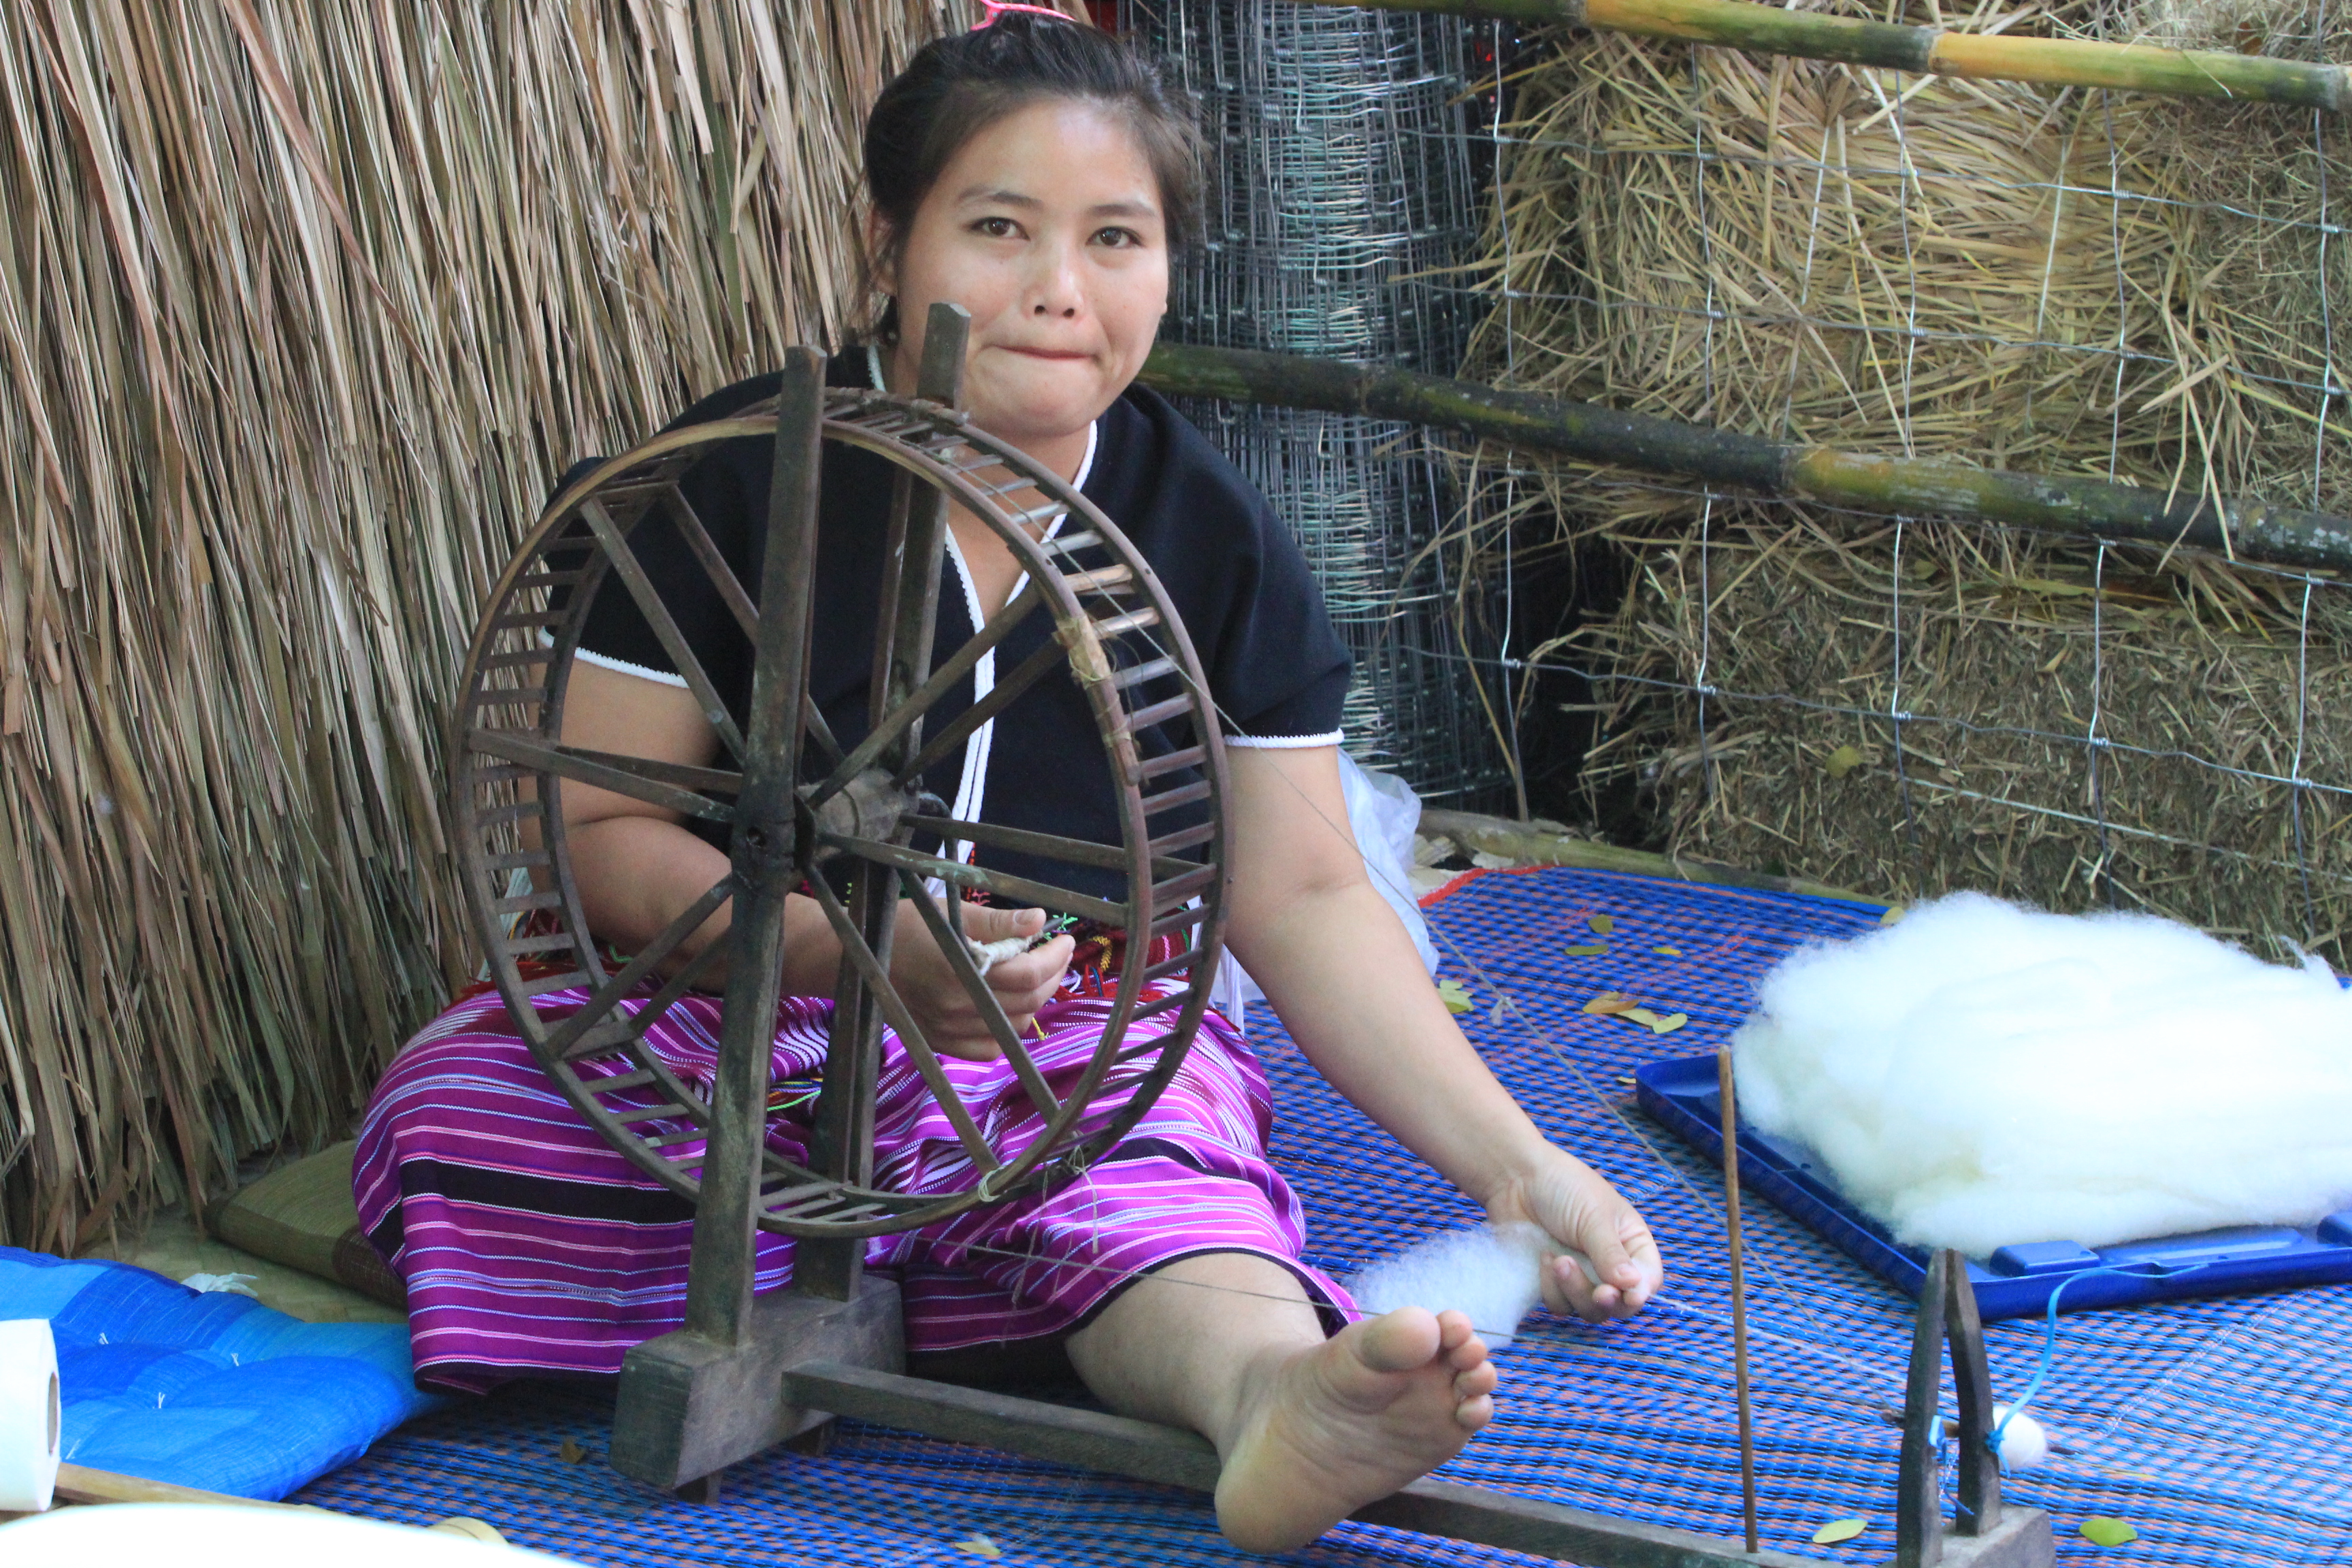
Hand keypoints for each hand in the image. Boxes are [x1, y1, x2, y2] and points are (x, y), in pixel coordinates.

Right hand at [889, 902, 1074, 1060]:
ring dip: (1034, 1001)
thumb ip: (996, 921)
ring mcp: (948, 1030)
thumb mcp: (947, 912)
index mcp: (960, 970)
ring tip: (1033, 975)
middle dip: (1052, 975)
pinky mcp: (940, 1043)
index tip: (1064, 939)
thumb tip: (1038, 920)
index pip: (1028, 973)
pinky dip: (1006, 1030)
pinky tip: (1006, 1006)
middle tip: (1056, 953)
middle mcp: (957, 1007)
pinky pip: (989, 1049)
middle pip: (1028, 1001)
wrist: (852, 958)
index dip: (1055, 956)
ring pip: (1014, 1027)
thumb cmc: (901, 926)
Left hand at [1484, 1151, 1663, 1322]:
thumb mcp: (1594, 1217)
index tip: (1629, 1297)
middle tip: (1599, 1292)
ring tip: (1558, 1260)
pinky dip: (1552, 1288)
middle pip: (1620, 1304)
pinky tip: (1542, 1257)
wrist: (1516, 1179)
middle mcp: (1610, 1265)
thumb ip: (1611, 1254)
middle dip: (1608, 1300)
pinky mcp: (1554, 1285)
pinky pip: (1560, 1305)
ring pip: (1590, 1310)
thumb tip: (1633, 1286)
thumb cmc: (1564, 1187)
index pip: (1648, 1279)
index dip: (1641, 1293)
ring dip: (1576, 1291)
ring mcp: (1582, 1277)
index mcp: (1631, 1243)